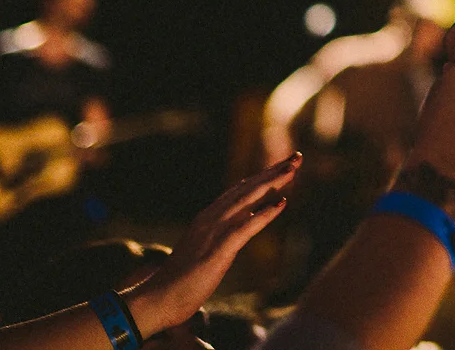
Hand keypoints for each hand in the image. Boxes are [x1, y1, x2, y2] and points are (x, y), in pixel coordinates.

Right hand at [127, 153, 298, 333]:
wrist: (159, 298)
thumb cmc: (182, 279)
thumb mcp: (207, 249)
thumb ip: (224, 233)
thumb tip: (245, 222)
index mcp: (207, 217)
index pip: (239, 190)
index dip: (262, 176)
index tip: (282, 165)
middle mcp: (210, 218)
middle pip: (246, 188)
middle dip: (272, 171)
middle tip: (296, 157)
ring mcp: (213, 231)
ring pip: (247, 199)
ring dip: (272, 183)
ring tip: (293, 169)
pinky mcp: (219, 249)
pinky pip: (246, 227)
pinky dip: (265, 214)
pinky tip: (282, 204)